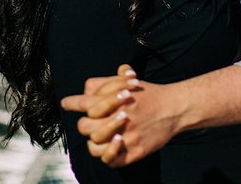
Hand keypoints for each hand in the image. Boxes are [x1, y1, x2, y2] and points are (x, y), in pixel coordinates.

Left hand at [63, 67, 183, 166]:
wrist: (174, 107)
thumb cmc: (149, 94)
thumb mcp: (128, 80)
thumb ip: (106, 82)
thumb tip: (88, 87)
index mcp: (112, 99)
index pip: (84, 102)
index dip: (72, 103)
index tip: (67, 104)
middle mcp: (116, 118)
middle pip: (85, 126)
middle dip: (86, 124)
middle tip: (92, 122)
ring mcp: (125, 136)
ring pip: (94, 146)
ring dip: (95, 141)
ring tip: (101, 136)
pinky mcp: (134, 151)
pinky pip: (111, 160)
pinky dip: (108, 155)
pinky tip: (114, 145)